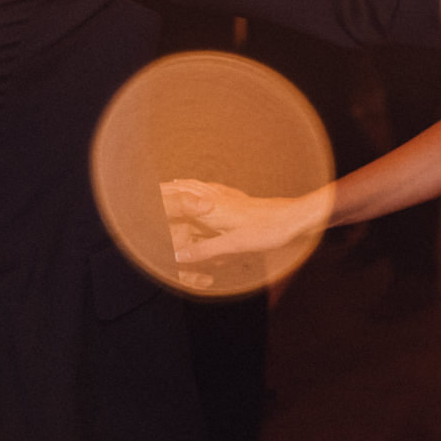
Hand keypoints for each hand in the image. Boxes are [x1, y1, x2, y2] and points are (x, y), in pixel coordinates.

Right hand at [160, 178, 333, 265]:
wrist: (299, 217)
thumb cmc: (270, 230)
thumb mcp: (235, 245)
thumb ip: (205, 250)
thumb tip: (177, 255)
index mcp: (214, 207)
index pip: (180, 197)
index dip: (161, 196)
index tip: (141, 193)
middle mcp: (220, 198)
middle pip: (188, 188)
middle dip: (170, 188)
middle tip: (150, 186)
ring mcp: (232, 198)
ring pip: (202, 188)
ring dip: (186, 186)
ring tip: (172, 184)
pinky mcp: (242, 201)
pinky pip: (215, 192)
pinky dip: (204, 190)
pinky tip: (208, 193)